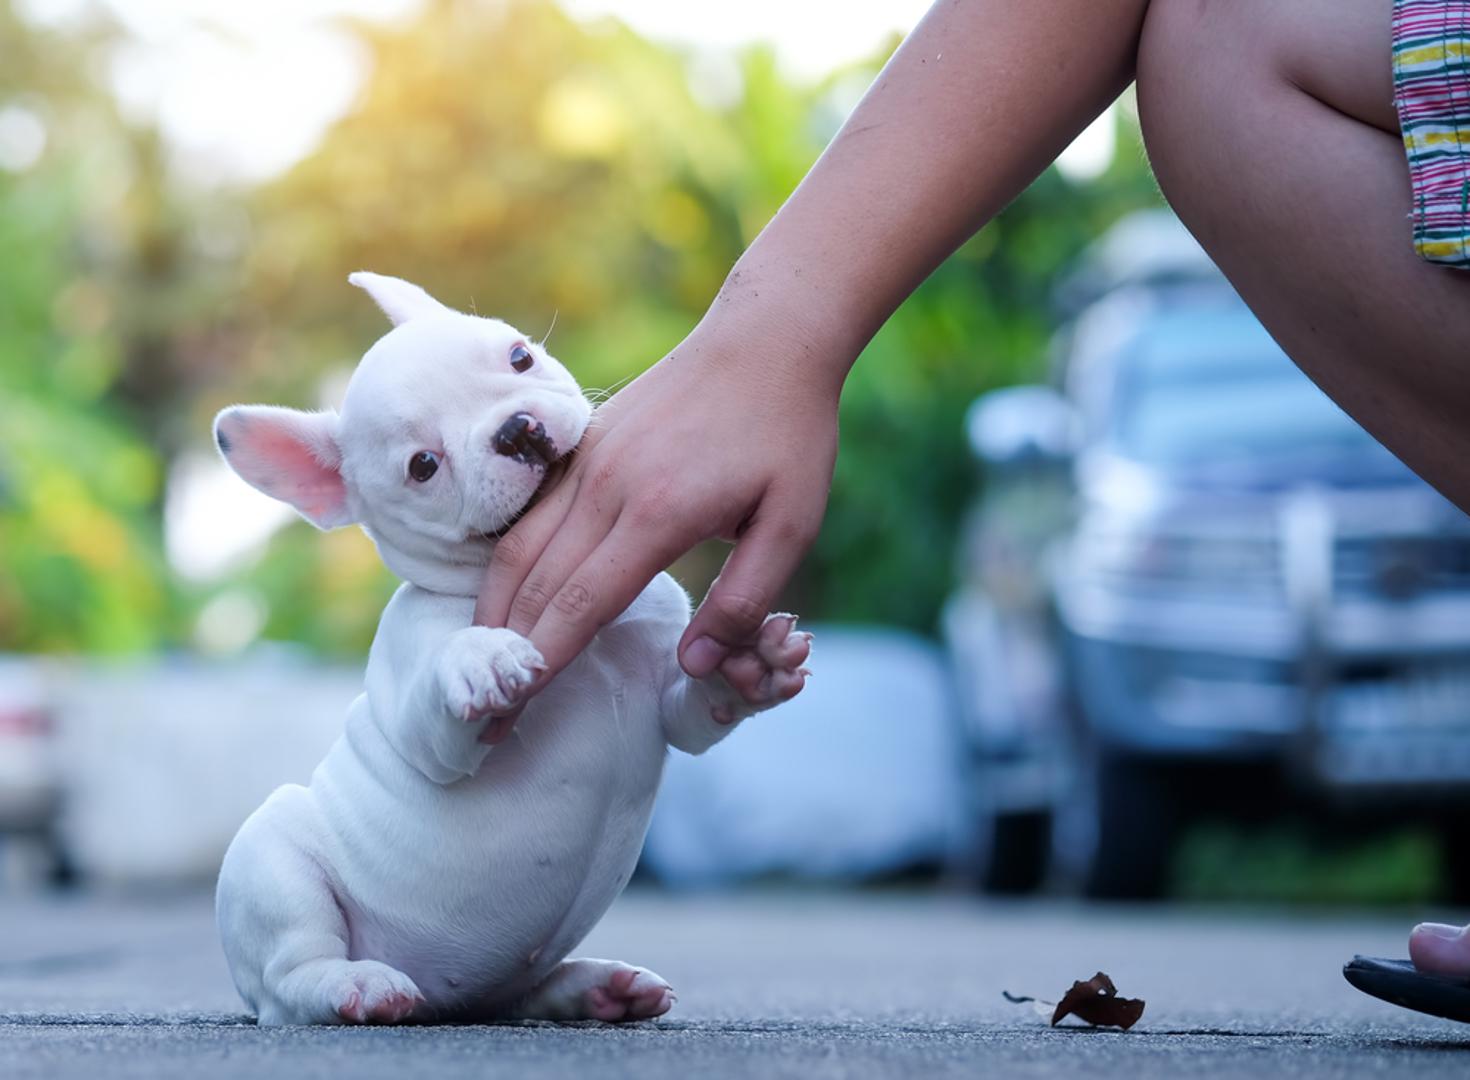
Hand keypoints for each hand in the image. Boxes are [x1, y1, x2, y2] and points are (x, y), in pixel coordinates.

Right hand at [473, 310, 838, 704]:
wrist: (764, 340)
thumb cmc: (788, 435)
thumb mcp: (792, 523)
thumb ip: (744, 600)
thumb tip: (693, 665)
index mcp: (659, 514)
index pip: (583, 605)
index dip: (544, 662)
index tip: (512, 708)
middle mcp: (607, 487)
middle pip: (538, 583)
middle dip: (509, 651)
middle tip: (483, 708)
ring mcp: (588, 461)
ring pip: (521, 546)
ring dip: (496, 607)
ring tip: (481, 659)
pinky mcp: (583, 444)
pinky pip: (532, 513)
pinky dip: (509, 562)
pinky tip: (503, 594)